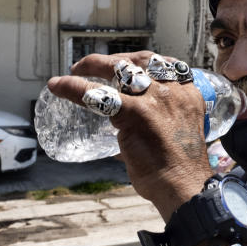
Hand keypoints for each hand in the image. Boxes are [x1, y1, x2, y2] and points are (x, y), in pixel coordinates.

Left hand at [46, 50, 211, 220]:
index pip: (164, 65)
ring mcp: (154, 100)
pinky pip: (99, 96)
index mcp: (187, 95)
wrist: (184, 186)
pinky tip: (59, 86)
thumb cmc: (179, 169)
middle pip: (141, 61)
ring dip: (94, 65)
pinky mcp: (135, 115)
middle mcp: (173, 91)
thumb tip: (123, 132)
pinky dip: (74, 88)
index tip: (127, 64)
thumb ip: (152, 125)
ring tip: (76, 69)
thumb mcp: (177, 134)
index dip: (141, 61)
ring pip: (120, 69)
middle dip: (116, 59)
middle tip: (95, 66)